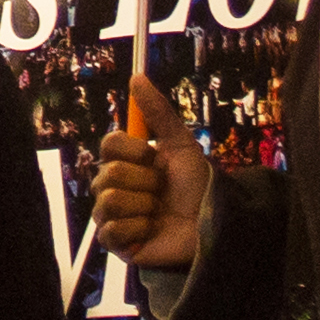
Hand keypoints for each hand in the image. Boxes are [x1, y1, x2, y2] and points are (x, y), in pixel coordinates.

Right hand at [88, 72, 207, 264]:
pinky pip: (111, 230)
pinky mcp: (115, 242)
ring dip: (144, 206)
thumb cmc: (196, 184)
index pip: (108, 145)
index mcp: (125, 161)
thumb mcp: (180, 144)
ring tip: (159, 211)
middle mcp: (113, 185)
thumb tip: (136, 77)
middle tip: (163, 190)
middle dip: (146, 182)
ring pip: (109, 201)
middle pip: (110, 174)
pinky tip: (152, 230)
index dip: (132, 150)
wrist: (211, 223)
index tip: (153, 155)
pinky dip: (138, 229)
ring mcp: (111, 214)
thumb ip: (158, 112)